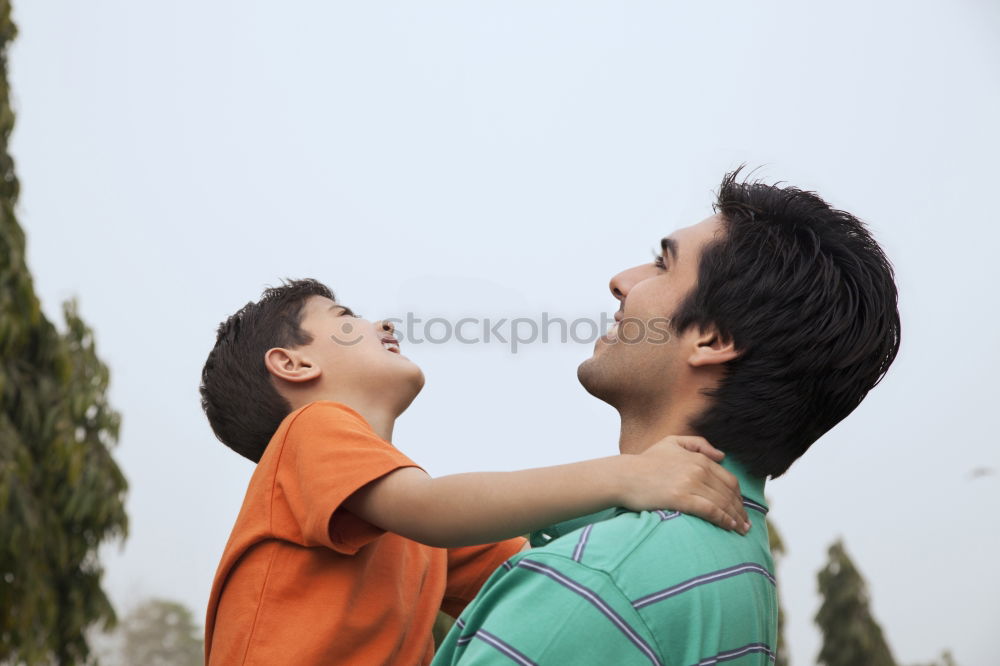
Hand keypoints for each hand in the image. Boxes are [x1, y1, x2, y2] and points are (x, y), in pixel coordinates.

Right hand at [619, 436, 748, 533]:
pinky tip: (730, 527)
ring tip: (742, 529)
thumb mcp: (671, 442)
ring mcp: (691, 484)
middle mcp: (698, 470)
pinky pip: (711, 510)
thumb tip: (721, 455)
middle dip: (741, 509)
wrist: (624, 476)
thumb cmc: (645, 461)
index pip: (728, 479)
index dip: (738, 495)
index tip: (741, 507)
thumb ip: (698, 443)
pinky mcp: (682, 499)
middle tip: (746, 523)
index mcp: (698, 458)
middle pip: (729, 493)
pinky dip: (724, 519)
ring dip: (736, 517)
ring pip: (722, 503)